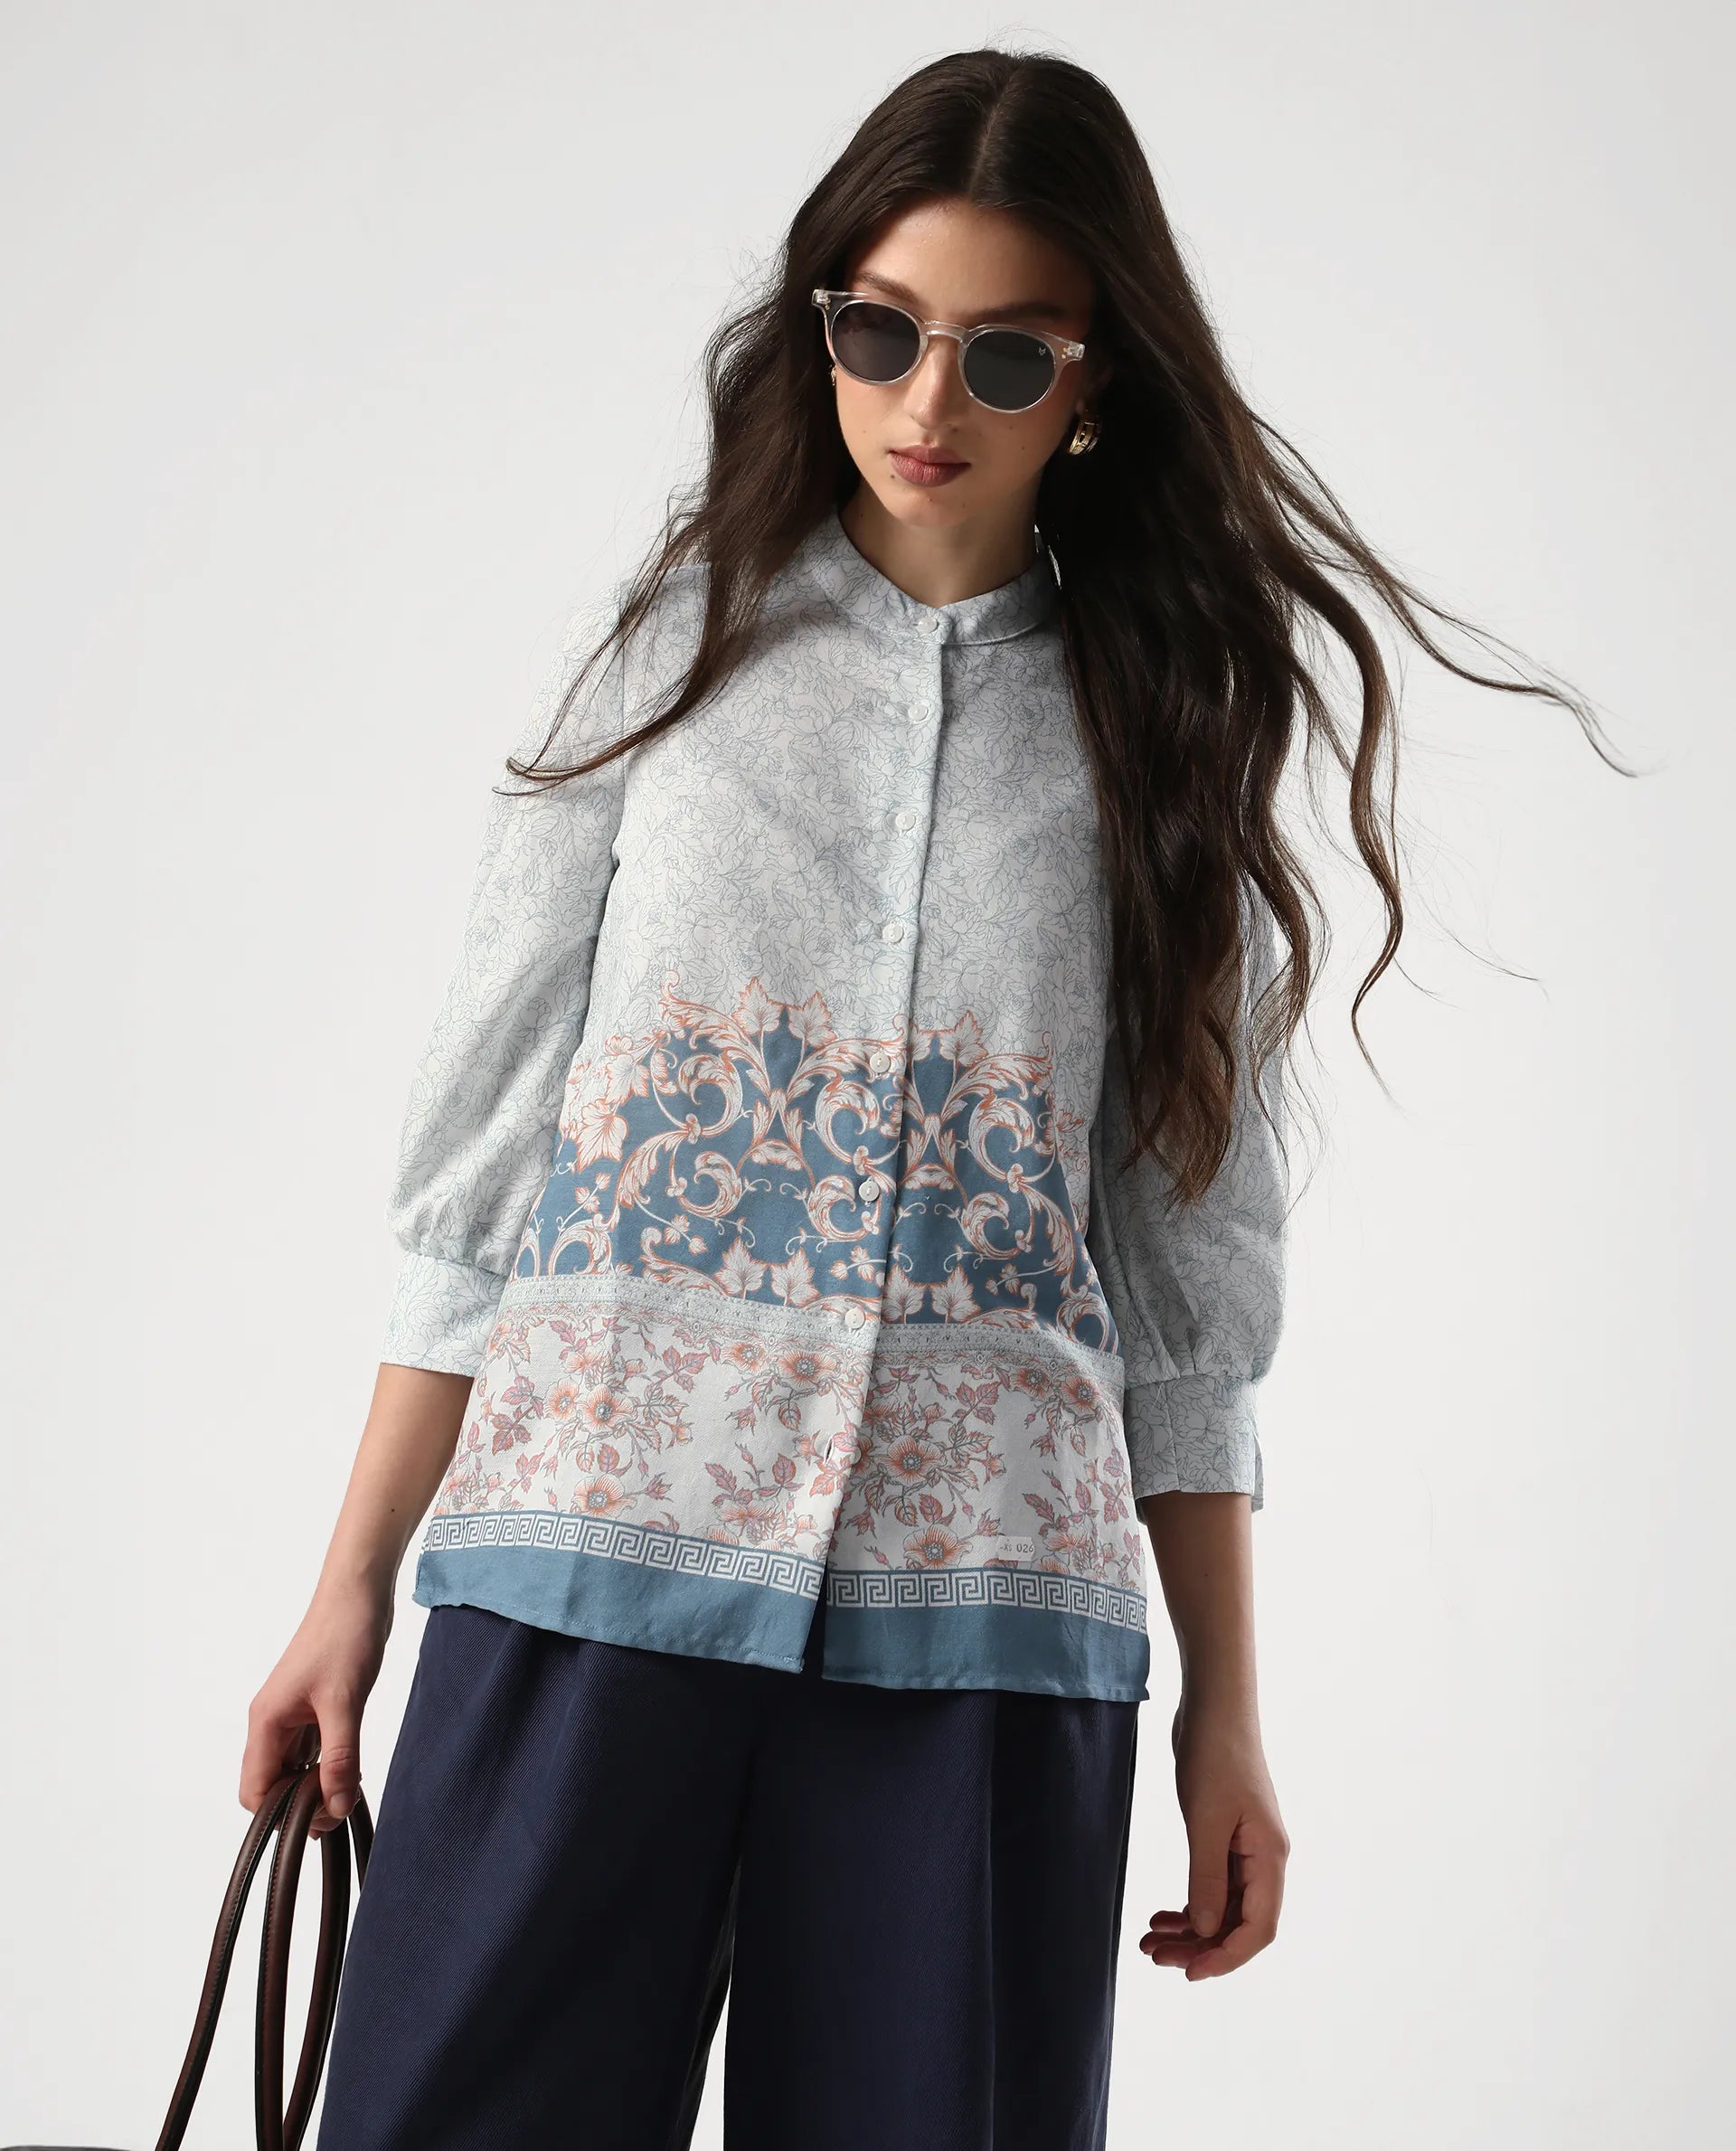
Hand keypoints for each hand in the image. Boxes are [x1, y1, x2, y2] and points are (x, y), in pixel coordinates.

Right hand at [241, 1574, 393, 1838]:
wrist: (360, 1592)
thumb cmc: (344, 1635)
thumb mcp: (345, 1702)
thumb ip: (340, 1758)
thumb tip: (335, 1807)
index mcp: (266, 1722)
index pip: (255, 1791)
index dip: (282, 1814)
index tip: (319, 1818)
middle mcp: (272, 1721)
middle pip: (271, 1784)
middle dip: (299, 1804)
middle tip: (338, 1805)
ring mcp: (292, 1713)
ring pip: (292, 1768)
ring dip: (315, 1784)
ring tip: (347, 1787)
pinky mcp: (313, 1705)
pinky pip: (310, 1749)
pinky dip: (326, 1763)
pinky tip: (349, 1766)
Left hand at [1139, 1692, 1288, 1978]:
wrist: (1213, 1706)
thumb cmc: (1214, 1755)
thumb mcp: (1206, 1820)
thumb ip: (1206, 1877)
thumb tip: (1205, 1931)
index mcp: (1269, 1858)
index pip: (1258, 1929)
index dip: (1226, 1957)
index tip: (1188, 1973)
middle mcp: (1264, 1859)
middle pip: (1237, 1924)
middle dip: (1199, 1947)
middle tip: (1153, 1957)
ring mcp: (1245, 1849)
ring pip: (1222, 1908)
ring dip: (1189, 1930)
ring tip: (1148, 1941)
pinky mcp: (1225, 1836)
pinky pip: (1212, 1886)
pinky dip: (1188, 1904)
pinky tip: (1161, 1915)